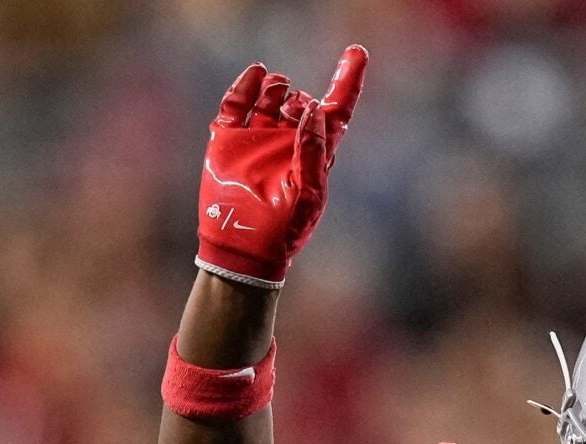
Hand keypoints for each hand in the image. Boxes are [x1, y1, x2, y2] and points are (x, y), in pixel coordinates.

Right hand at [195, 46, 367, 287]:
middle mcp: (287, 142)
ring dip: (276, 88)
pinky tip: (256, 75)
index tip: (357, 52)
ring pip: (269, 99)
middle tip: (293, 108)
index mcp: (315, 154)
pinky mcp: (228, 141)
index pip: (336, 111)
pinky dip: (245, 87)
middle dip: (299, 98)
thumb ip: (314, 151)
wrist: (243, 249)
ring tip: (277, 89)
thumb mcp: (309, 194)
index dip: (347, 81)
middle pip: (299, 102)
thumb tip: (315, 110)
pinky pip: (236, 105)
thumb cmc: (284, 231)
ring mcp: (257, 140)